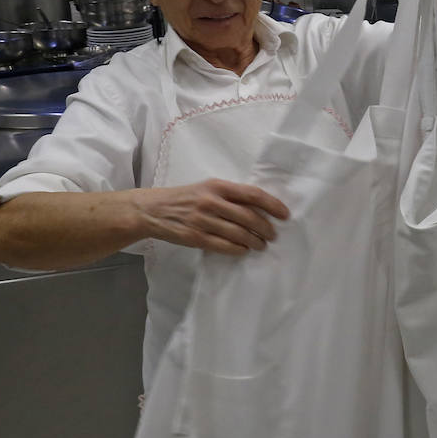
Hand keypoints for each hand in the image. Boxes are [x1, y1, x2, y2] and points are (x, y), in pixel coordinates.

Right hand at [133, 178, 289, 255]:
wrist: (151, 209)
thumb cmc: (185, 198)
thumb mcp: (207, 188)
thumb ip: (229, 195)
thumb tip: (259, 207)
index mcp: (217, 186)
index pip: (252, 194)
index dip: (272, 205)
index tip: (284, 214)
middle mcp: (212, 202)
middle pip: (249, 216)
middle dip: (266, 228)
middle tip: (273, 235)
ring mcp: (203, 220)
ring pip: (239, 233)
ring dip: (255, 241)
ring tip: (262, 245)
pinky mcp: (195, 237)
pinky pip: (224, 246)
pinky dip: (238, 250)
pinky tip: (244, 251)